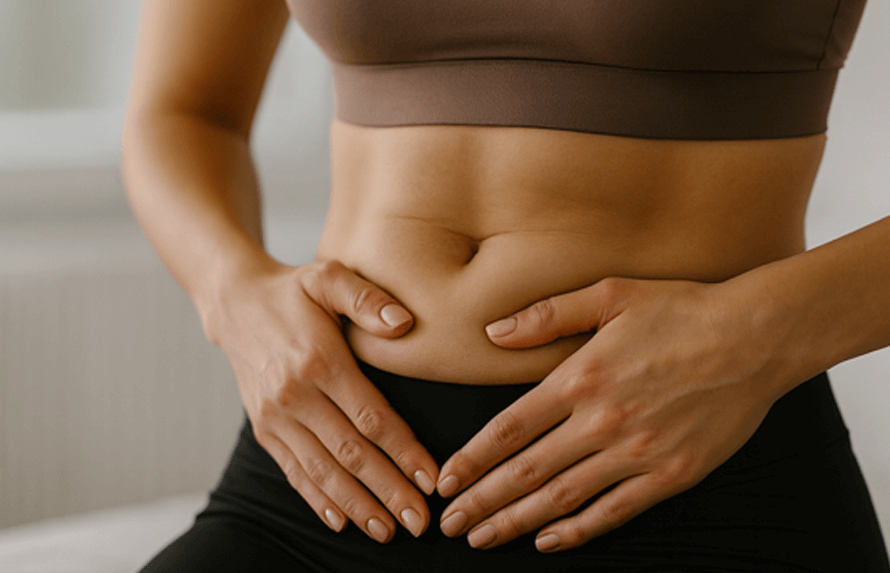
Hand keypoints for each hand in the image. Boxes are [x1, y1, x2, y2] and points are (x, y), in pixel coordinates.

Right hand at [206, 259, 437, 542]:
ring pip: (322, 471)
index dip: (403, 451)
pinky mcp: (263, 428)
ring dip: (356, 504)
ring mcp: (275, 416)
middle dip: (387, 491)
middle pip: (350, 453)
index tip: (430, 479)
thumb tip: (405, 323)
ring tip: (387, 530)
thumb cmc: (293, 290)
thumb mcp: (329, 278)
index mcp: (320, 361)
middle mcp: (295, 395)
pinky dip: (317, 498)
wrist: (235, 303)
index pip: (371, 417)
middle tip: (420, 521)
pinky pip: (293, 470)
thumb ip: (367, 300)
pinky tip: (341, 520)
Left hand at [437, 277, 786, 551]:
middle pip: (526, 471)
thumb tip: (492, 333)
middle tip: (450, 524)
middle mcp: (601, 421)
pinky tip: (548, 542)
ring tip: (484, 539)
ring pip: (562, 498)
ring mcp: (637, 453)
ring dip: (517, 522)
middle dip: (482, 502)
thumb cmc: (681, 310)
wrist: (754, 338)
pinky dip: (577, 531)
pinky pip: (613, 511)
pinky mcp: (671, 475)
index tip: (446, 480)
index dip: (471, 459)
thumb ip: (547, 316)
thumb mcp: (610, 295)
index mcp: (580, 377)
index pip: (508, 429)